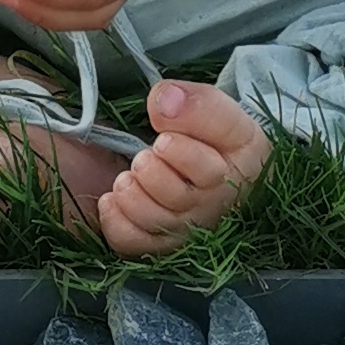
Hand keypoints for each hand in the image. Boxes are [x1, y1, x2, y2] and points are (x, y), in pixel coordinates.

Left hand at [98, 79, 273, 256]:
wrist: (227, 179)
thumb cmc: (221, 144)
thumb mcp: (223, 116)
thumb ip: (198, 104)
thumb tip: (163, 100)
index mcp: (232, 173)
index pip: (207, 171)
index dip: (178, 152)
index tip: (163, 138)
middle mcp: (210, 208)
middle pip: (176, 198)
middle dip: (150, 171)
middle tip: (143, 157)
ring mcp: (184, 230)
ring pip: (152, 221)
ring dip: (130, 195)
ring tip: (128, 177)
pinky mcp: (159, 244)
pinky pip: (131, 243)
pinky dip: (115, 221)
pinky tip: (112, 200)